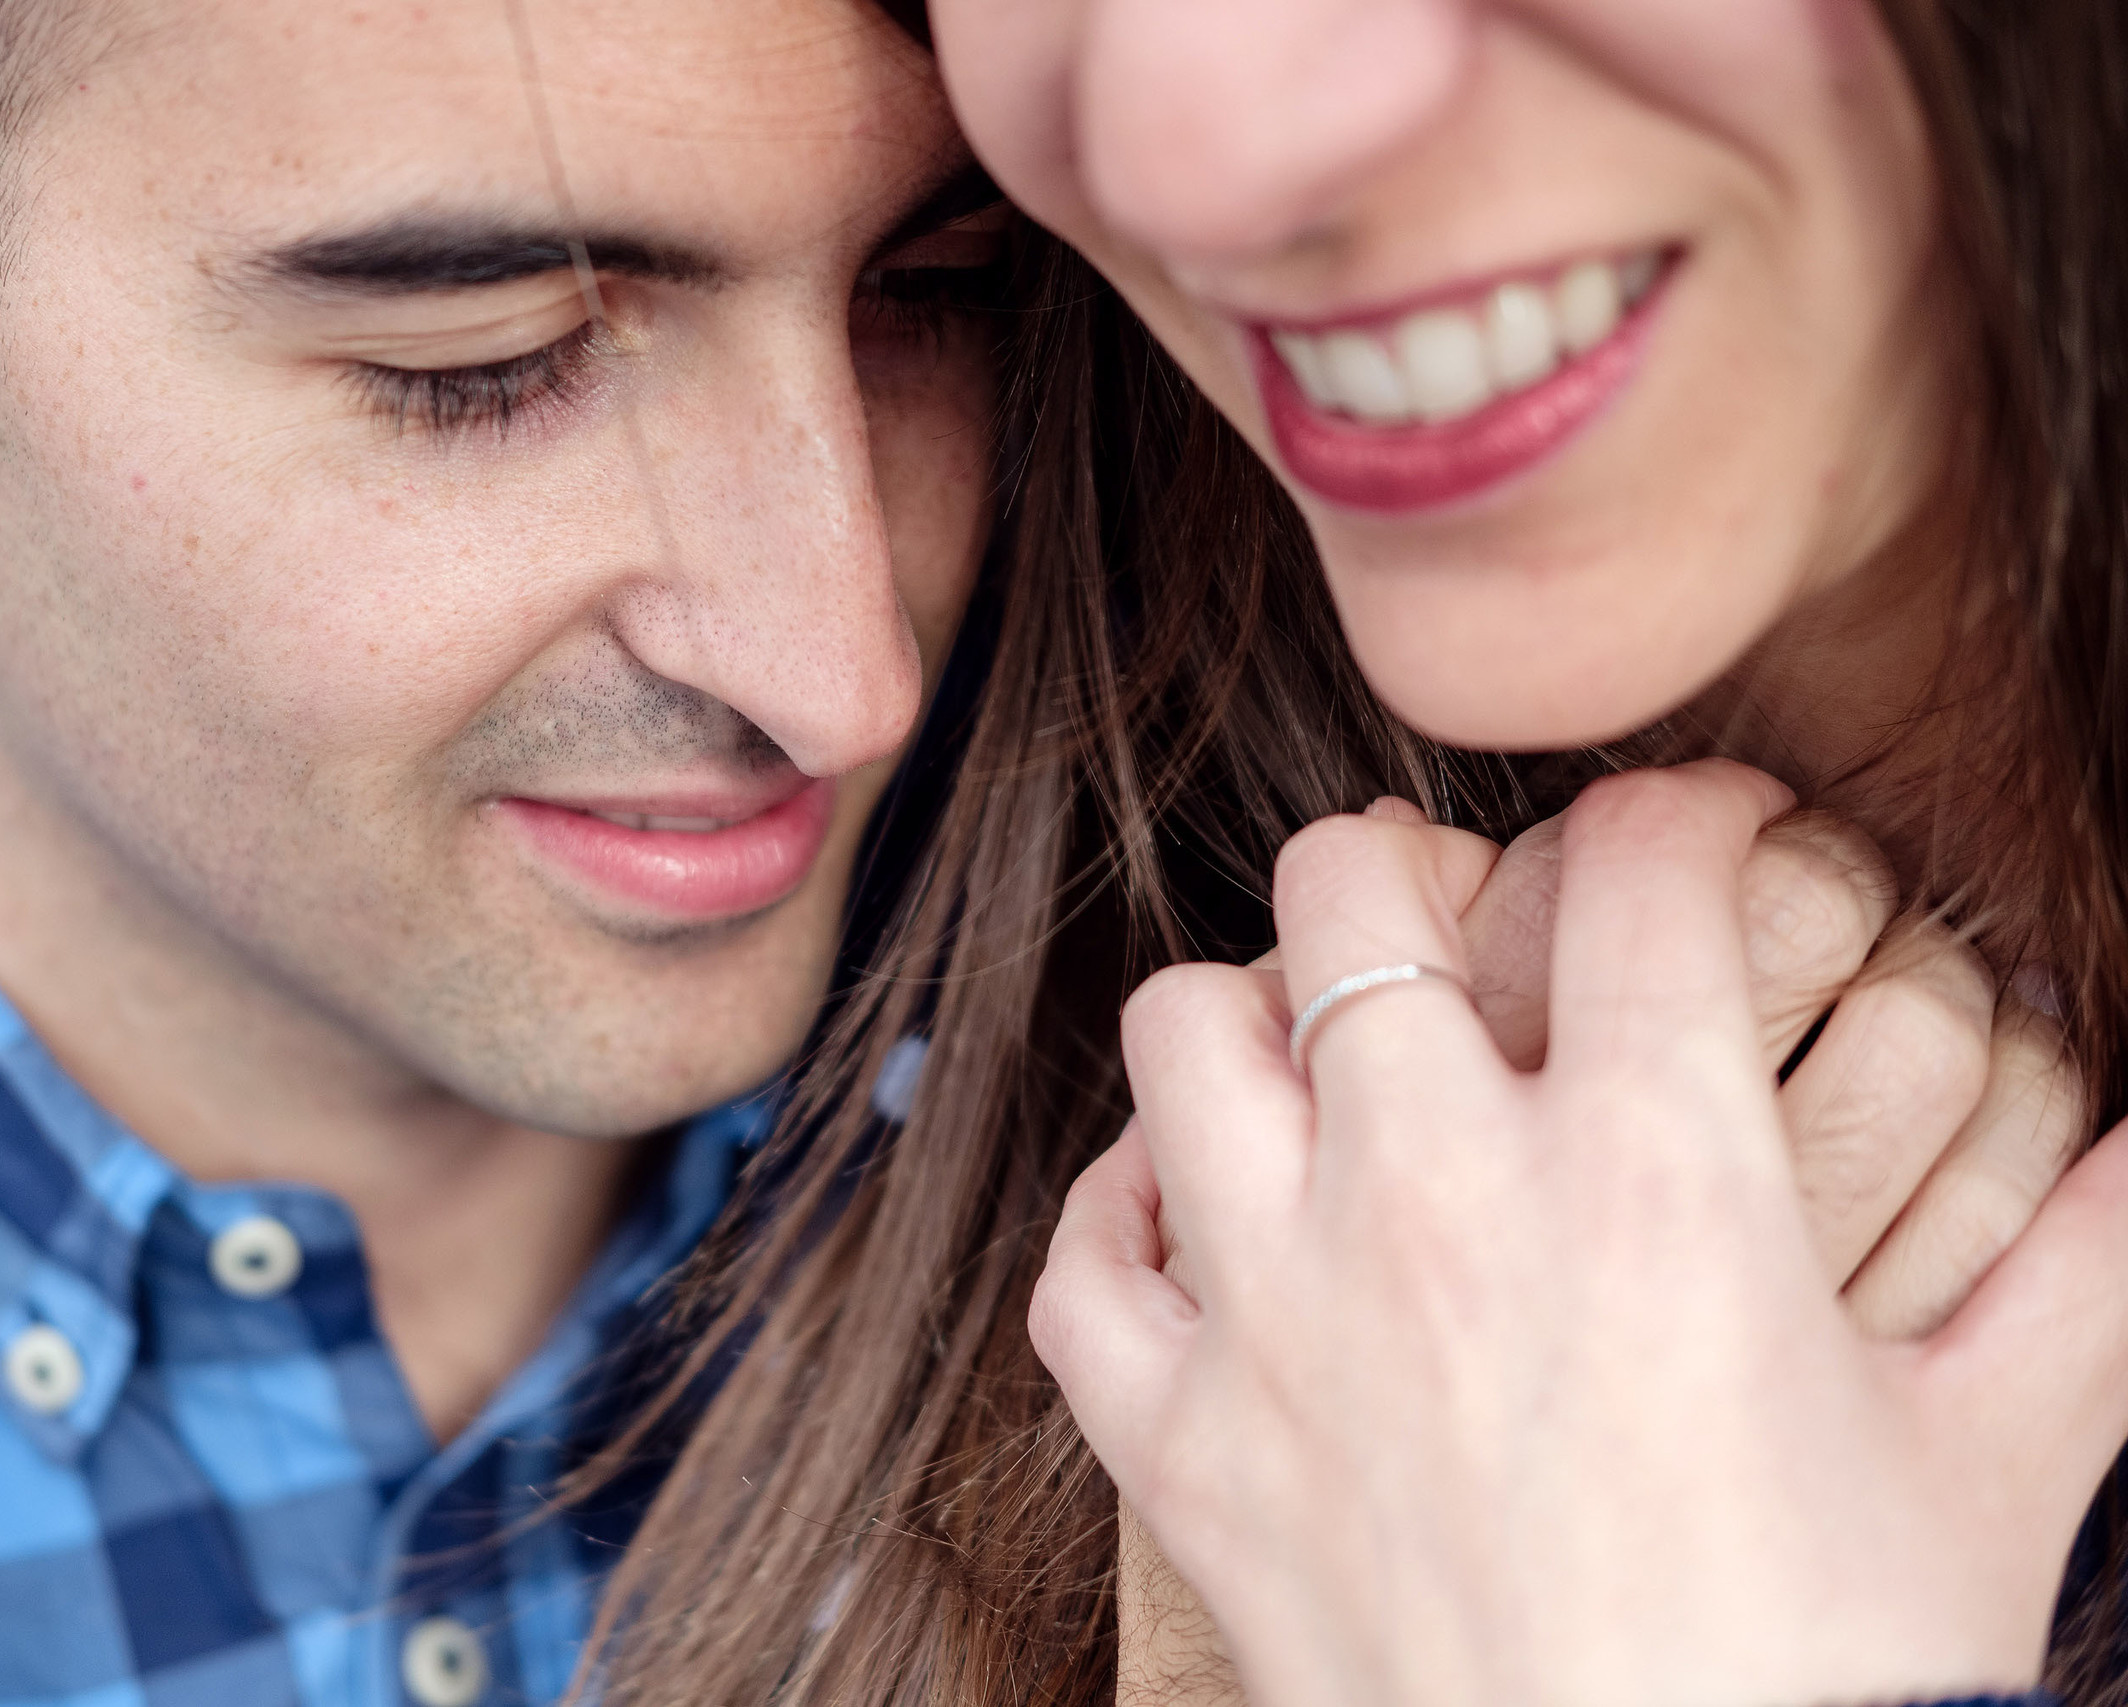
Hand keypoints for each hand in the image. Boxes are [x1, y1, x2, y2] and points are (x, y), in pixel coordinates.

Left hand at [1048, 761, 2127, 1706]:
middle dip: (1417, 868)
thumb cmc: (1841, 1677)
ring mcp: (1278, 1322)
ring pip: (1183, 1033)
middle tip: (1475, 928)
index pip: (1638, 866)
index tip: (1698, 848)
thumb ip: (2090, 1263)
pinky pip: (1084, 1264)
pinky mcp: (1184, 1451)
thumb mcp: (2000, 1449)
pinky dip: (1127, 1219)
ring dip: (1251, 1018)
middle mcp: (1434, 1205)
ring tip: (1328, 1063)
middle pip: (1350, 888)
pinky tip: (1203, 1224)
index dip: (1685, 815)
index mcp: (1651, 1176)